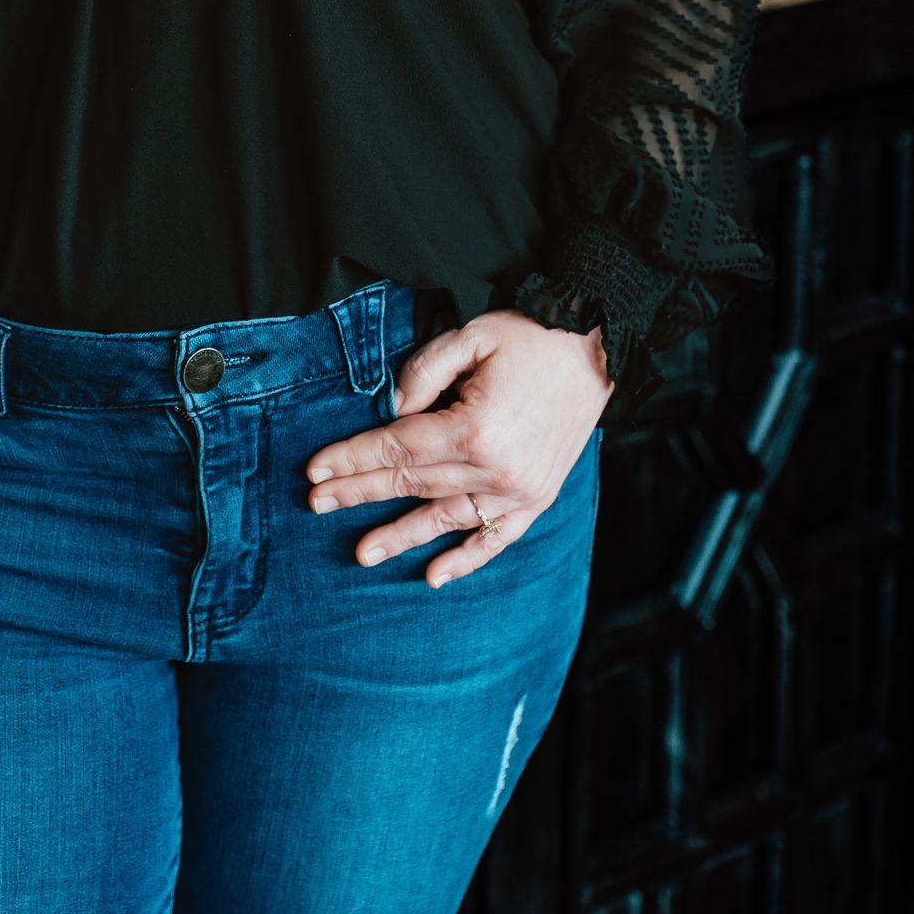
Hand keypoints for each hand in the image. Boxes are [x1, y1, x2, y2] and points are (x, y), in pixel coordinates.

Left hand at [305, 309, 611, 586]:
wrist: (599, 350)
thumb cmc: (531, 338)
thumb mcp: (470, 337)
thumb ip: (422, 372)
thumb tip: (392, 410)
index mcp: (473, 428)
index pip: (397, 448)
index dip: (352, 458)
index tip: (315, 471)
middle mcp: (495, 469)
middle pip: (412, 483)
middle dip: (360, 492)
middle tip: (318, 504)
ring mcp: (519, 490)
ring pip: (446, 519)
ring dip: (402, 536)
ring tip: (362, 554)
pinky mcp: (538, 498)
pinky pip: (496, 539)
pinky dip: (466, 559)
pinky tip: (434, 576)